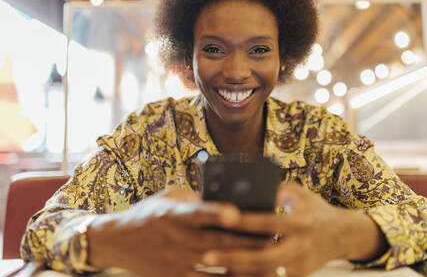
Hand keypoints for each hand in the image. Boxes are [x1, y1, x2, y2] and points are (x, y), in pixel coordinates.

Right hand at [87, 190, 270, 276]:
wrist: (117, 241)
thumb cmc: (147, 214)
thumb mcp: (167, 198)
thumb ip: (194, 199)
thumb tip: (224, 197)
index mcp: (173, 214)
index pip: (197, 212)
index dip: (216, 212)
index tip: (237, 212)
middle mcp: (175, 238)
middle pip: (215, 242)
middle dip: (246, 240)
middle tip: (273, 237)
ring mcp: (175, 261)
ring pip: (214, 265)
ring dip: (241, 263)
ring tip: (267, 259)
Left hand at [200, 182, 386, 276]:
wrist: (342, 236)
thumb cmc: (315, 210)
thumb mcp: (301, 194)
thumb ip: (278, 191)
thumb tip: (250, 189)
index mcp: (299, 222)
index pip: (268, 222)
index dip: (245, 221)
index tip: (223, 217)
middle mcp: (299, 247)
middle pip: (264, 257)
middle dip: (234, 257)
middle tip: (206, 255)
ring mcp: (298, 266)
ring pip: (264, 276)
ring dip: (236, 274)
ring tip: (209, 270)